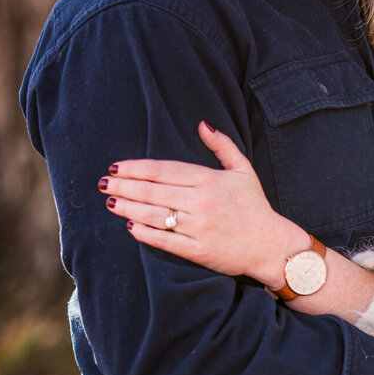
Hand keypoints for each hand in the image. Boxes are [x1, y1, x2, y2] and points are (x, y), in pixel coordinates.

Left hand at [100, 122, 304, 283]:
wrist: (270, 245)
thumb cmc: (254, 206)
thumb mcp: (243, 169)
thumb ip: (222, 145)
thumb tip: (202, 124)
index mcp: (210, 180)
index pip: (164, 171)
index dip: (137, 168)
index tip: (116, 166)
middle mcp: (202, 202)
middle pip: (154, 192)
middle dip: (124, 186)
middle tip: (103, 183)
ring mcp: (199, 228)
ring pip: (155, 216)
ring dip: (128, 209)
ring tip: (110, 202)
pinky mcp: (199, 251)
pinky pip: (166, 241)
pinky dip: (146, 234)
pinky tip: (130, 227)